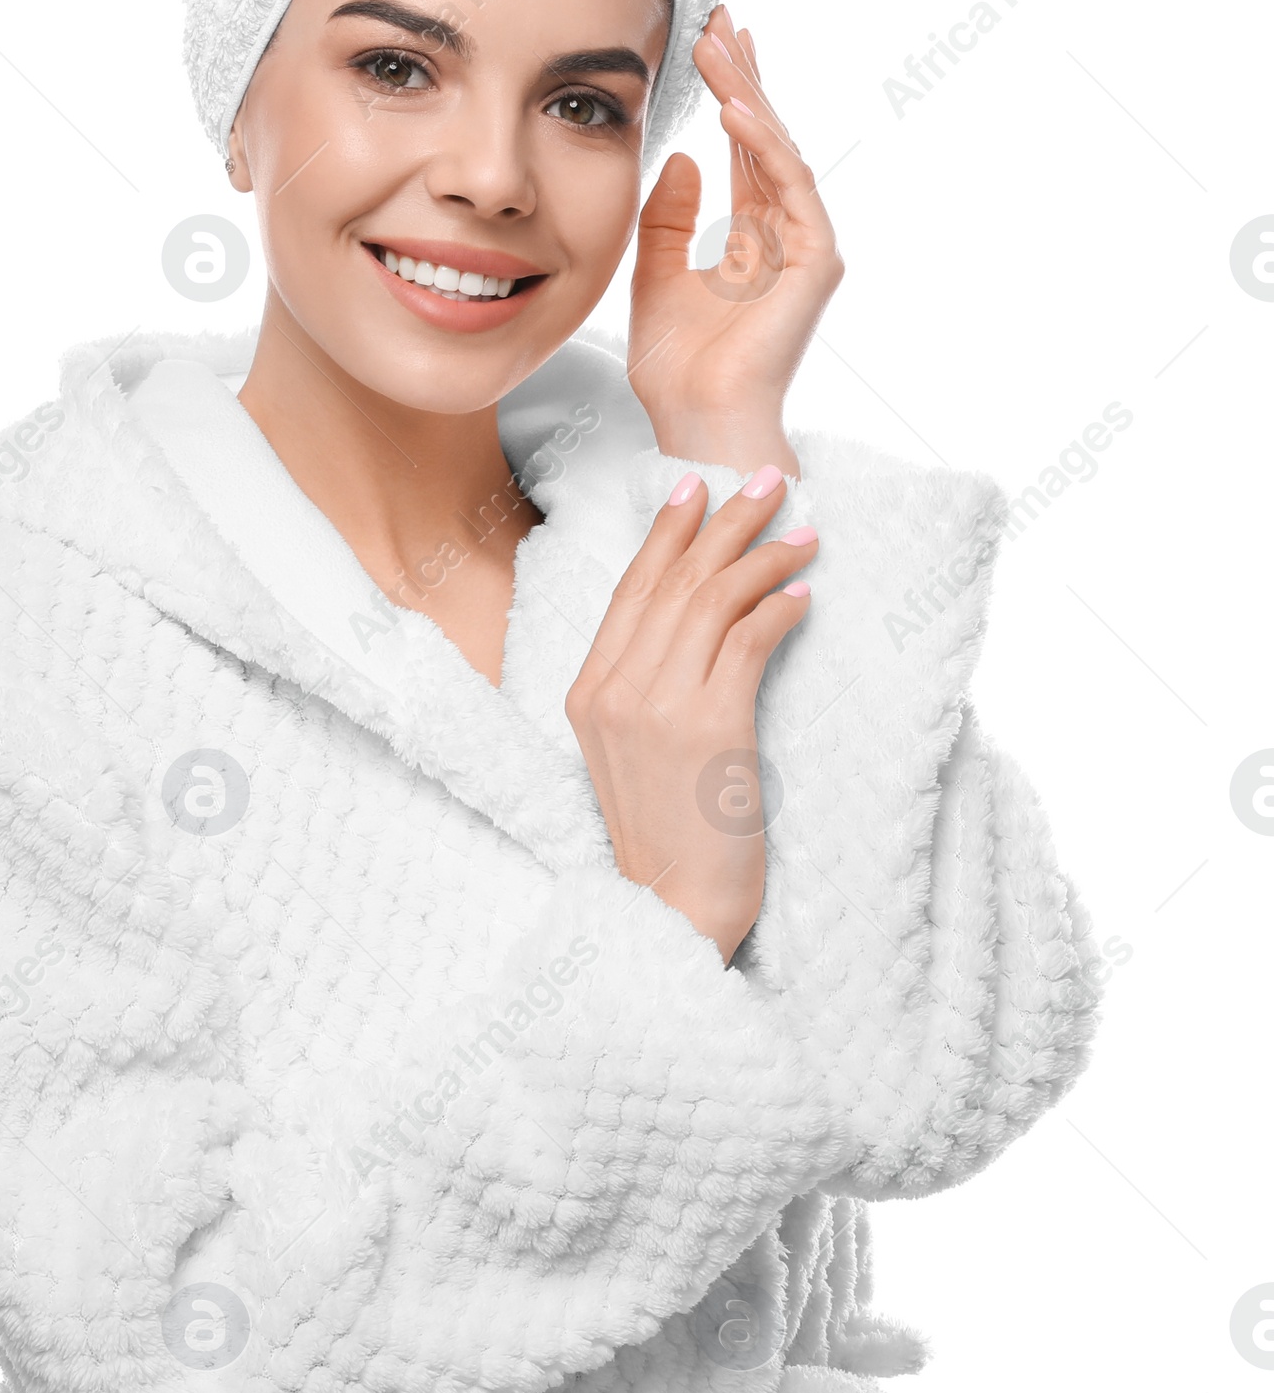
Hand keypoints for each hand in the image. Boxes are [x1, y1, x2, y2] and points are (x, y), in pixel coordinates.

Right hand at [564, 463, 814, 961]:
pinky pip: (748, 642)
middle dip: (723, 524)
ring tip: (803, 533)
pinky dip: (778, 609)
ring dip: (763, 558)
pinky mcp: (711, 727)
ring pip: (713, 602)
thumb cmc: (665, 837)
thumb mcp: (631, 753)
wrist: (672, 910)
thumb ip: (645, 690)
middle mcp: (616, 690)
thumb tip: (697, 628)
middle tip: (767, 481)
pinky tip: (803, 597)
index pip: (631, 591)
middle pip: (674, 583)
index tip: (696, 490)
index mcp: (588, 693)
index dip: (666, 535)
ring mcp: (660, 707)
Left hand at [627, 10, 843, 475]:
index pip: (743, 149)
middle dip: (744, 76)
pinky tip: (735, 111)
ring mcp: (804, 246)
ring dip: (748, 95)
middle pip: (765, 138)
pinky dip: (763, 148)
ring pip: (778, 151)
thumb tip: (680, 157)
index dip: (730, 94)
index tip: (712, 39)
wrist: (696, 420)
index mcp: (750, 237)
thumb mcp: (653, 275)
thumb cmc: (678, 367)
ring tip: (721, 44)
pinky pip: (790, 190)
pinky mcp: (815, 263)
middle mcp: (783, 234)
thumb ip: (666, 218)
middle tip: (722, 16)